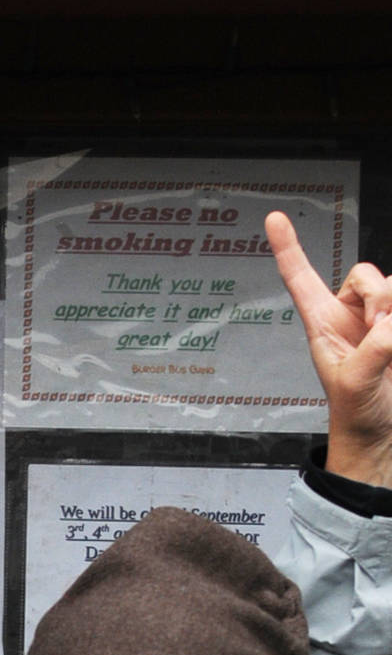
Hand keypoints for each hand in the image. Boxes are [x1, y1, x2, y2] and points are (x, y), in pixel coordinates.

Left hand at [266, 210, 391, 486]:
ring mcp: (379, 319)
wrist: (382, 435)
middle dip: (378, 296)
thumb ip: (375, 347)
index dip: (289, 249)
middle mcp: (350, 315)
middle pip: (367, 274)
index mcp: (323, 325)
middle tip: (380, 329)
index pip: (301, 279)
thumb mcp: (356, 382)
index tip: (274, 219)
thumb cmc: (357, 413)